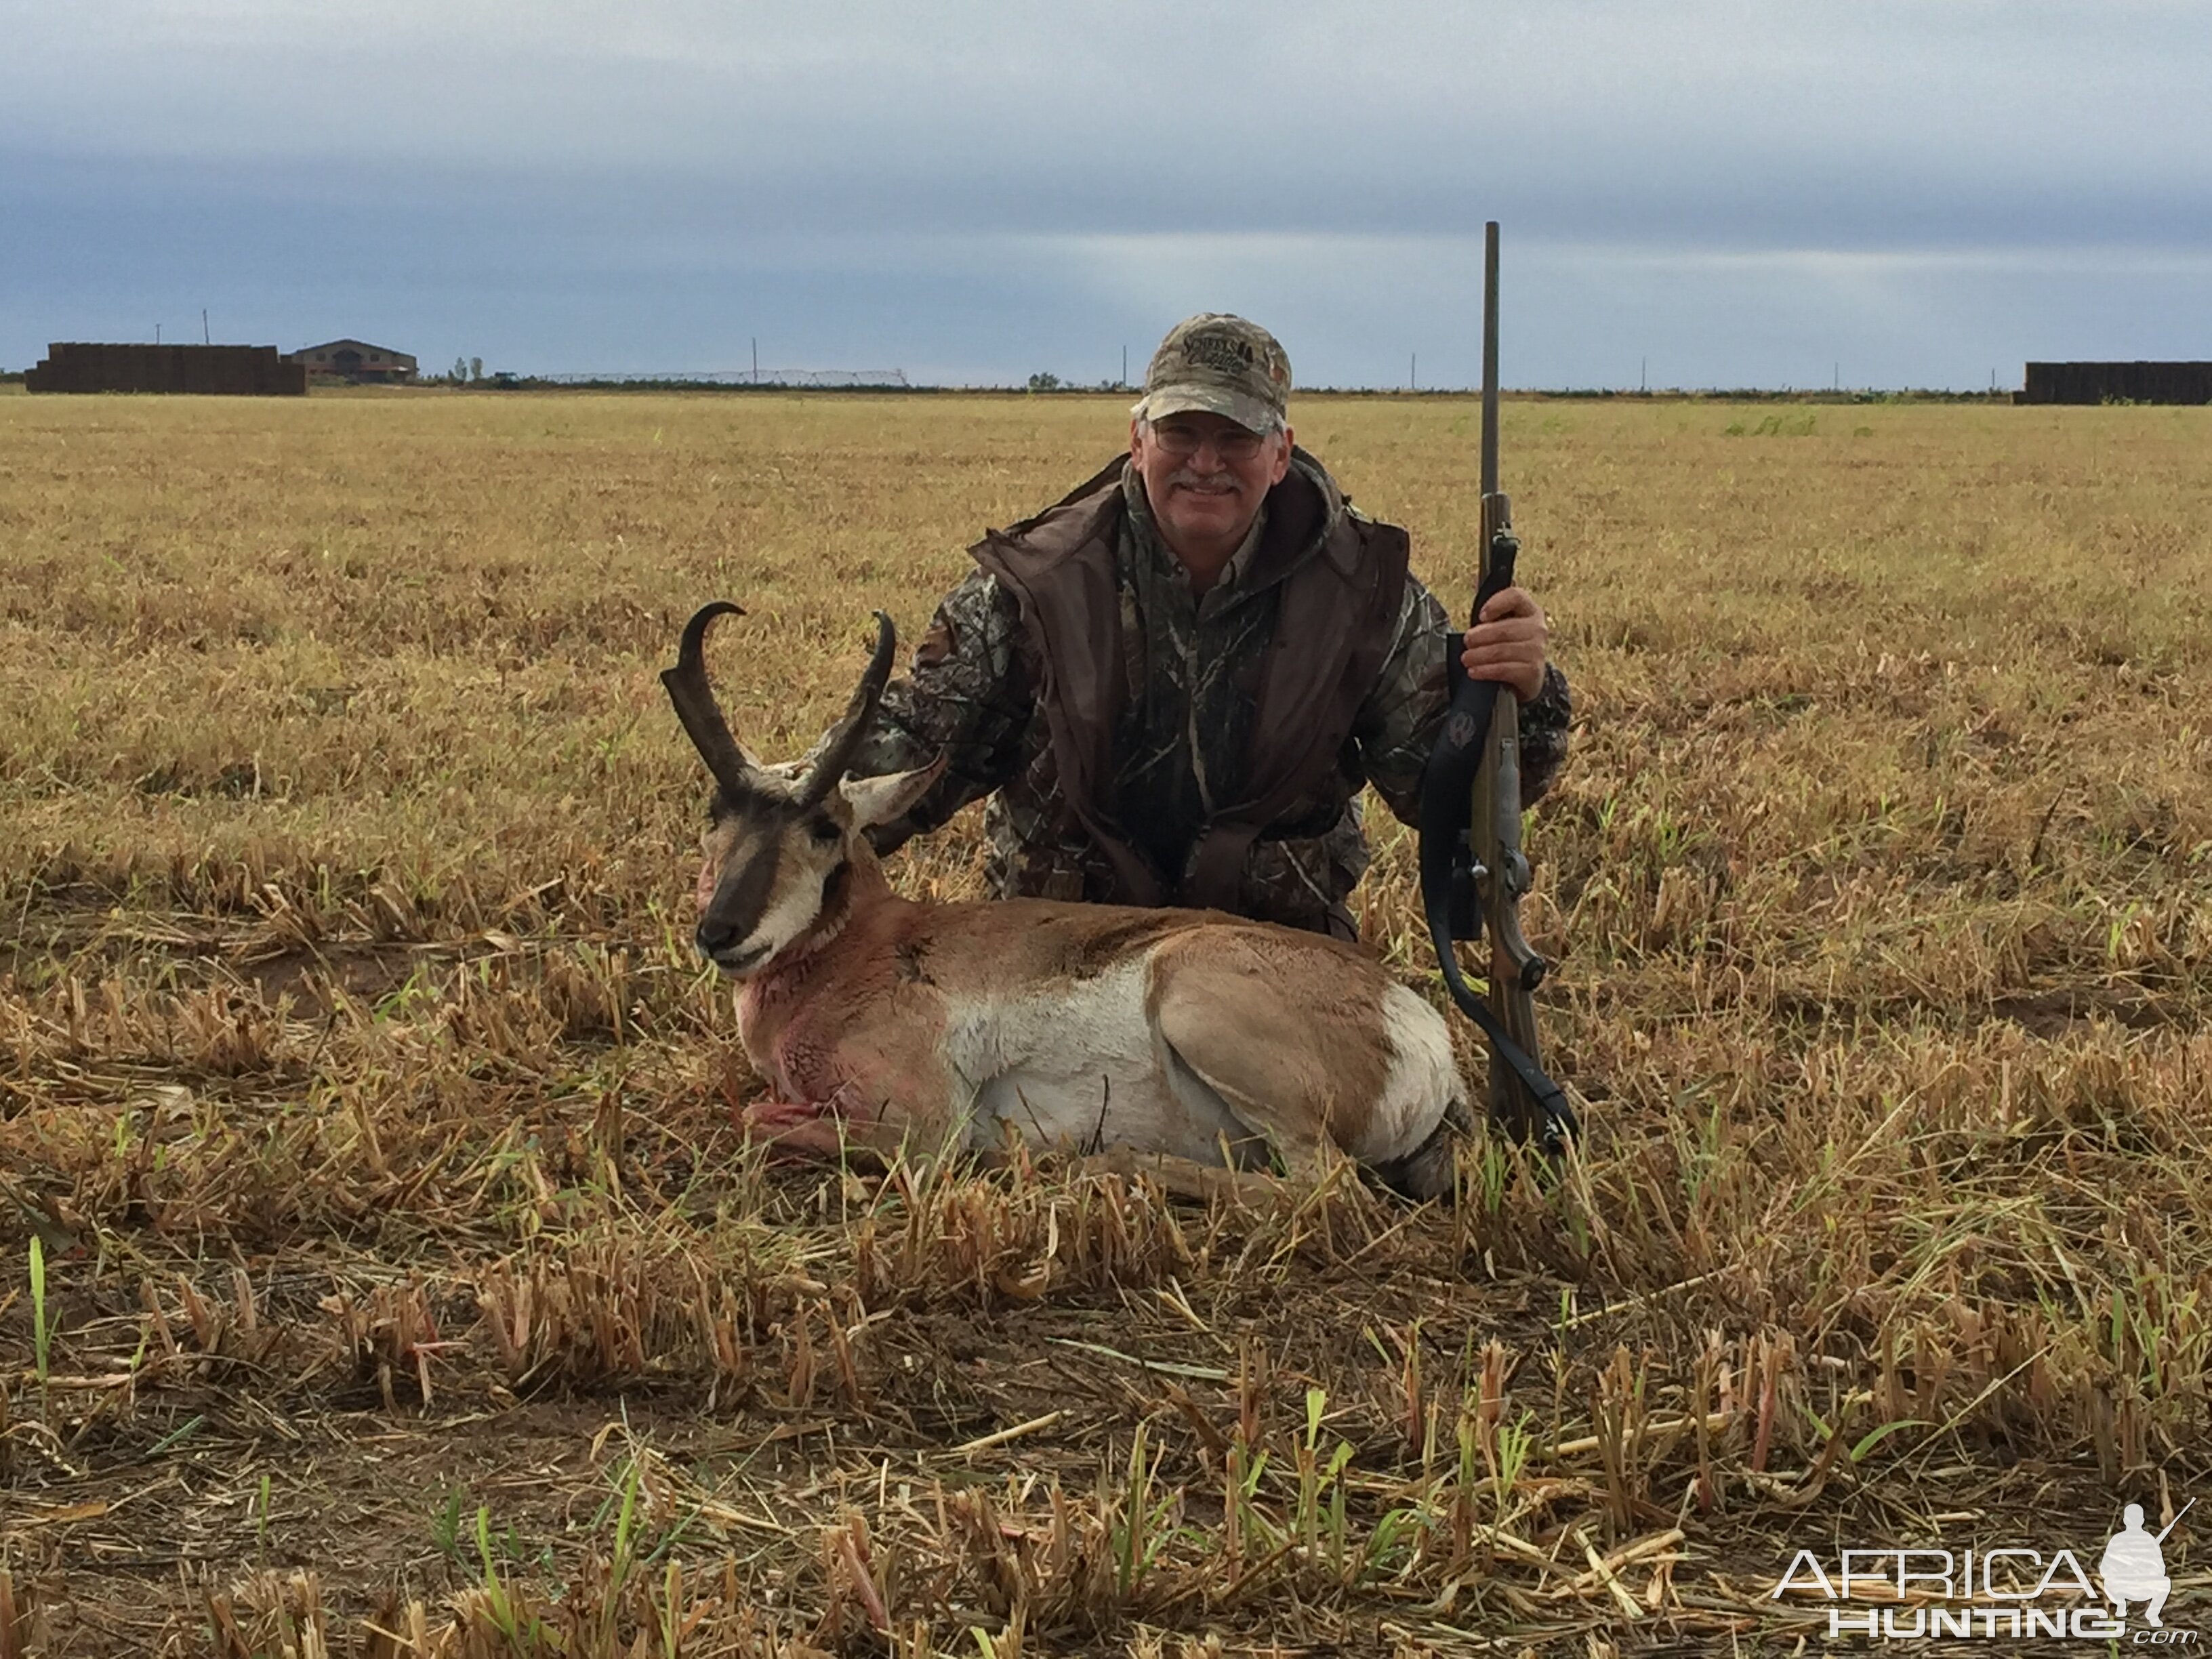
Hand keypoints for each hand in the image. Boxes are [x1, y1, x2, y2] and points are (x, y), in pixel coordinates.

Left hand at [1461, 586, 1548, 704]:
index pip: (1515, 597)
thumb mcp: (1501, 626)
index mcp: (1529, 610)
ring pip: (1501, 651)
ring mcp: (1537, 650)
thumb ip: (1489, 619)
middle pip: (1504, 629)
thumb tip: (1470, 625)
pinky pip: (1504, 669)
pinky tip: (1474, 671)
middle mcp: (1537, 628)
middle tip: (1466, 642)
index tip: (1481, 616)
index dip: (1496, 603)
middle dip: (1479, 636)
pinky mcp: (1533, 671)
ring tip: (1466, 658)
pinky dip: (1485, 670)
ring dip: (1478, 655)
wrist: (1526, 674)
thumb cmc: (1508, 644)